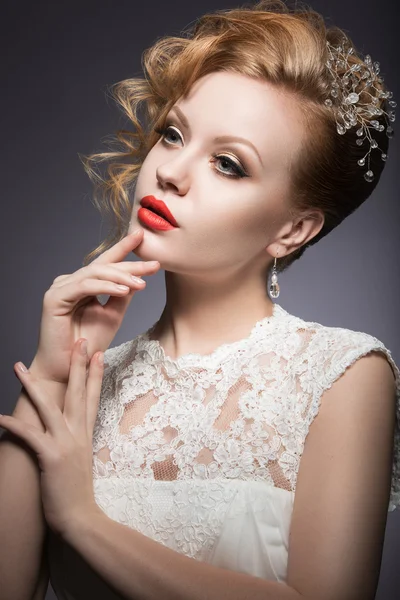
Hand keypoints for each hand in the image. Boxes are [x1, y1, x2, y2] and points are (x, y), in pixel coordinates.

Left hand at [0, 339, 103, 537]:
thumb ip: (76, 441)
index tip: (98, 354)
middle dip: (78, 365)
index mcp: (86, 434)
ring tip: (18, 366)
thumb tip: (70, 430)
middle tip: (79, 341)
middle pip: (78, 393)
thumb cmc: (77, 492)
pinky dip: (12, 425)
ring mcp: (65, 443)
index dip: (95, 374)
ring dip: (32, 385)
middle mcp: (78, 434)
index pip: (93, 397)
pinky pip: (29, 435)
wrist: (81, 517)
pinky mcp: (51, 456)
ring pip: (49, 406)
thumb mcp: (81, 460)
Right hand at [29, 228, 159, 386]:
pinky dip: (106, 287)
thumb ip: (122, 295)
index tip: (142, 238)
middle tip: (154, 264)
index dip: (122, 249)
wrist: (71, 369)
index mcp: (82, 285)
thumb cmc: (89, 345)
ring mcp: (60, 288)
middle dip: (130, 265)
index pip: (105, 264)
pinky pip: (84, 286)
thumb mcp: (113, 315)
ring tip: (142, 283)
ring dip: (121, 277)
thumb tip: (138, 276)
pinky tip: (124, 290)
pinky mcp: (54, 298)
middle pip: (102, 267)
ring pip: (94, 273)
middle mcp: (69, 282)